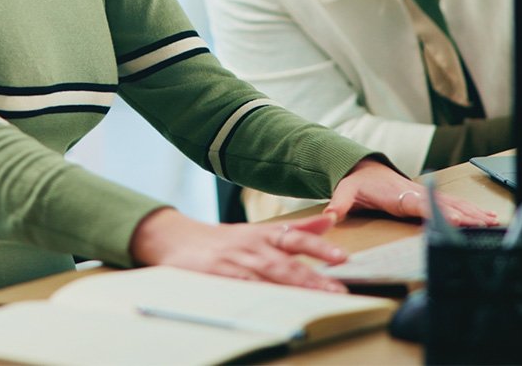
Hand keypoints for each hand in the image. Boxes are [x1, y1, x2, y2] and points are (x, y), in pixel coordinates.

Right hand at [130, 208, 348, 292]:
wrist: (178, 239)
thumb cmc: (225, 239)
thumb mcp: (262, 229)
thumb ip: (298, 227)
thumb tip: (331, 219)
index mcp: (265, 234)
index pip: (296, 237)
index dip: (319, 246)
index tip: (343, 257)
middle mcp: (253, 246)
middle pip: (287, 261)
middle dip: (314, 276)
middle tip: (338, 288)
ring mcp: (237, 262)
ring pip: (269, 275)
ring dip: (294, 287)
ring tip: (316, 297)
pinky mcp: (219, 275)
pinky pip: (244, 287)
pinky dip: (260, 293)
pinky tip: (275, 302)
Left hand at [325, 158, 498, 225]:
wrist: (362, 168)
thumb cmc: (356, 181)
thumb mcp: (344, 190)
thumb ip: (338, 204)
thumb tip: (329, 215)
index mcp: (397, 195)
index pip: (420, 204)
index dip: (438, 212)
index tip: (455, 219)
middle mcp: (414, 193)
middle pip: (443, 205)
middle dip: (465, 215)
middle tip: (485, 226)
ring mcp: (423, 194)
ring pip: (452, 204)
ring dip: (473, 213)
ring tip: (493, 223)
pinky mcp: (428, 197)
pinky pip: (452, 203)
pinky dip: (470, 210)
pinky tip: (487, 217)